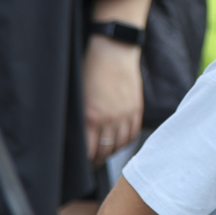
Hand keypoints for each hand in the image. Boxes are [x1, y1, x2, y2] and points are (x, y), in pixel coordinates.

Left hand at [83, 36, 143, 163]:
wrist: (114, 50)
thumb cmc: (92, 67)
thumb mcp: (79, 94)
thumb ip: (80, 118)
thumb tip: (78, 136)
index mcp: (91, 117)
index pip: (88, 151)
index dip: (85, 161)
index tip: (81, 165)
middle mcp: (110, 119)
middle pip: (104, 151)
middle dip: (97, 160)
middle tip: (91, 162)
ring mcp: (125, 115)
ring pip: (120, 145)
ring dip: (111, 152)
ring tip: (104, 153)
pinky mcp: (136, 109)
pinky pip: (133, 134)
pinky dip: (126, 142)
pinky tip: (119, 142)